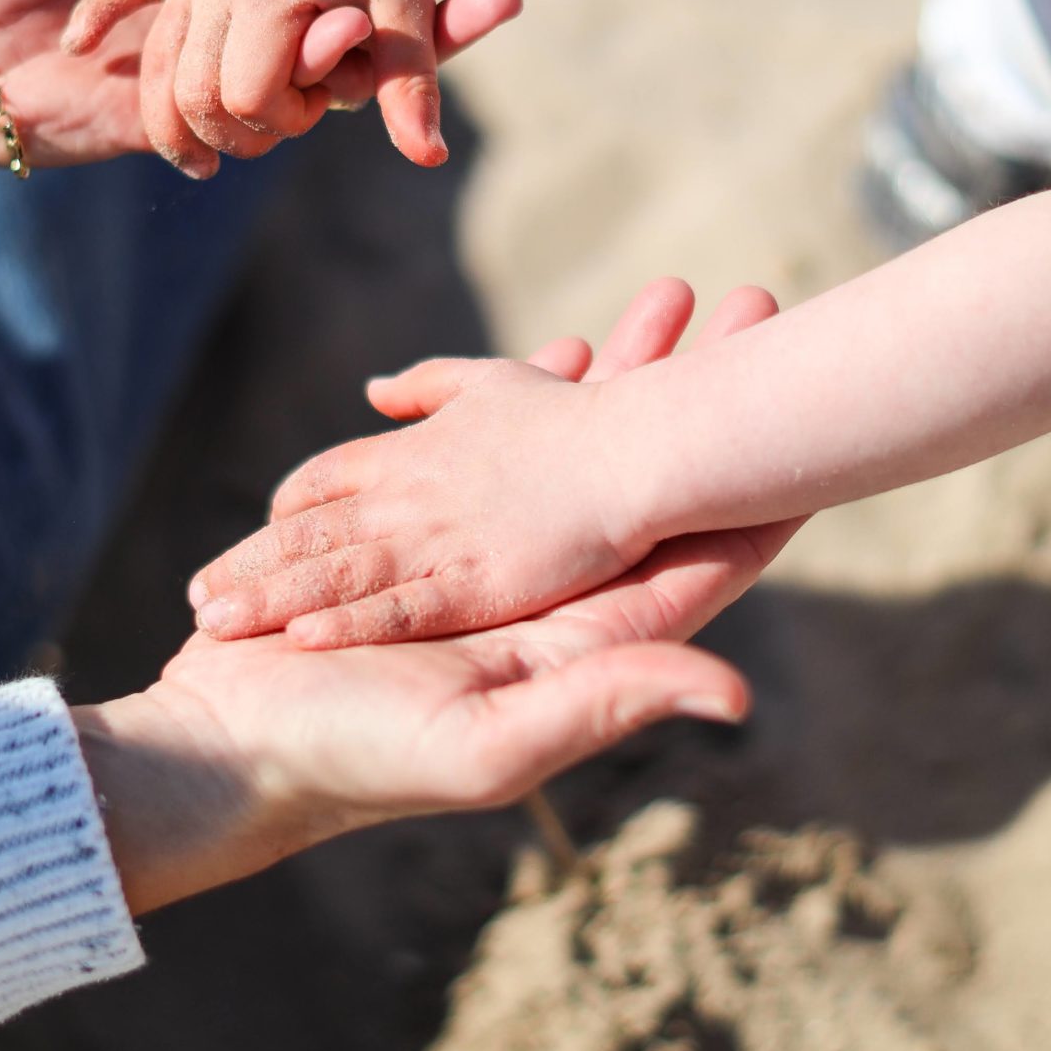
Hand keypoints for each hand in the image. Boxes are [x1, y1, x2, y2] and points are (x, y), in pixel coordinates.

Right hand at [82, 282, 801, 913]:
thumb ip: (605, 704)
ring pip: (578, 456)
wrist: (230, 744)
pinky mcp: (427, 546)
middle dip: (702, 398)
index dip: (759, 494)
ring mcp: (490, 571)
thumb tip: (738, 696)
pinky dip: (529, 401)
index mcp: (578, 644)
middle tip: (758, 302)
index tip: (820, 417)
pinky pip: (497, 455)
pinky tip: (560, 353)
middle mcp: (547, 604)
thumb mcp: (488, 745)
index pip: (695, 562)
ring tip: (671, 295)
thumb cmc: (353, 755)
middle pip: (651, 489)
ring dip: (626, 379)